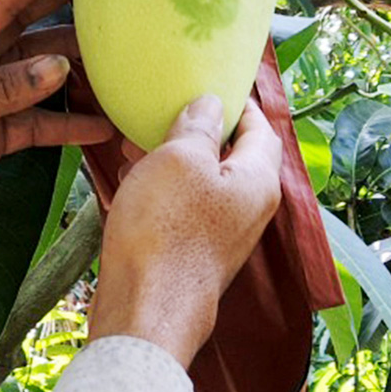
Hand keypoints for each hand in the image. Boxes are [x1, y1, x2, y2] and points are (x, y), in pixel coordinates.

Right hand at [87, 93, 282, 365]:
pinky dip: (161, 190)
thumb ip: (197, 126)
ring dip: (171, 160)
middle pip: (231, 155)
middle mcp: (250, 208)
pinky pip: (183, 209)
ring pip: (202, 182)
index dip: (237, 101)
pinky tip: (130, 183)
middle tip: (160, 112)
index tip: (210, 82)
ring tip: (133, 145)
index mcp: (258, 180)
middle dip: (195, 131)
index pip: (260, 126)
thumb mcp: (178, 159)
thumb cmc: (165, 231)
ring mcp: (223, 235)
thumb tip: (209, 105)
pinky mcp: (194, 254)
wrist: (145, 309)